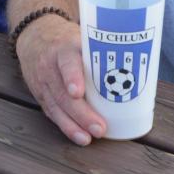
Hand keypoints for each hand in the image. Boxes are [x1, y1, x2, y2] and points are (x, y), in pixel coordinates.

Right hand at [15, 15, 106, 144]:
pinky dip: (66, 126)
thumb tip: (138, 67)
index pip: (67, 62)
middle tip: (100, 127)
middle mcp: (49, 66)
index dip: (72, 77)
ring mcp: (43, 82)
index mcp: (63, 48)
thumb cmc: (67, 39)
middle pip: (63, 93)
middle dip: (81, 113)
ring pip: (56, 107)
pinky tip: (79, 136)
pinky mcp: (41, 95)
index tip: (78, 92)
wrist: (35, 37)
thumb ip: (100, 49)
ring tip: (88, 138)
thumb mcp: (80, 36)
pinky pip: (52, 113)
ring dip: (73, 125)